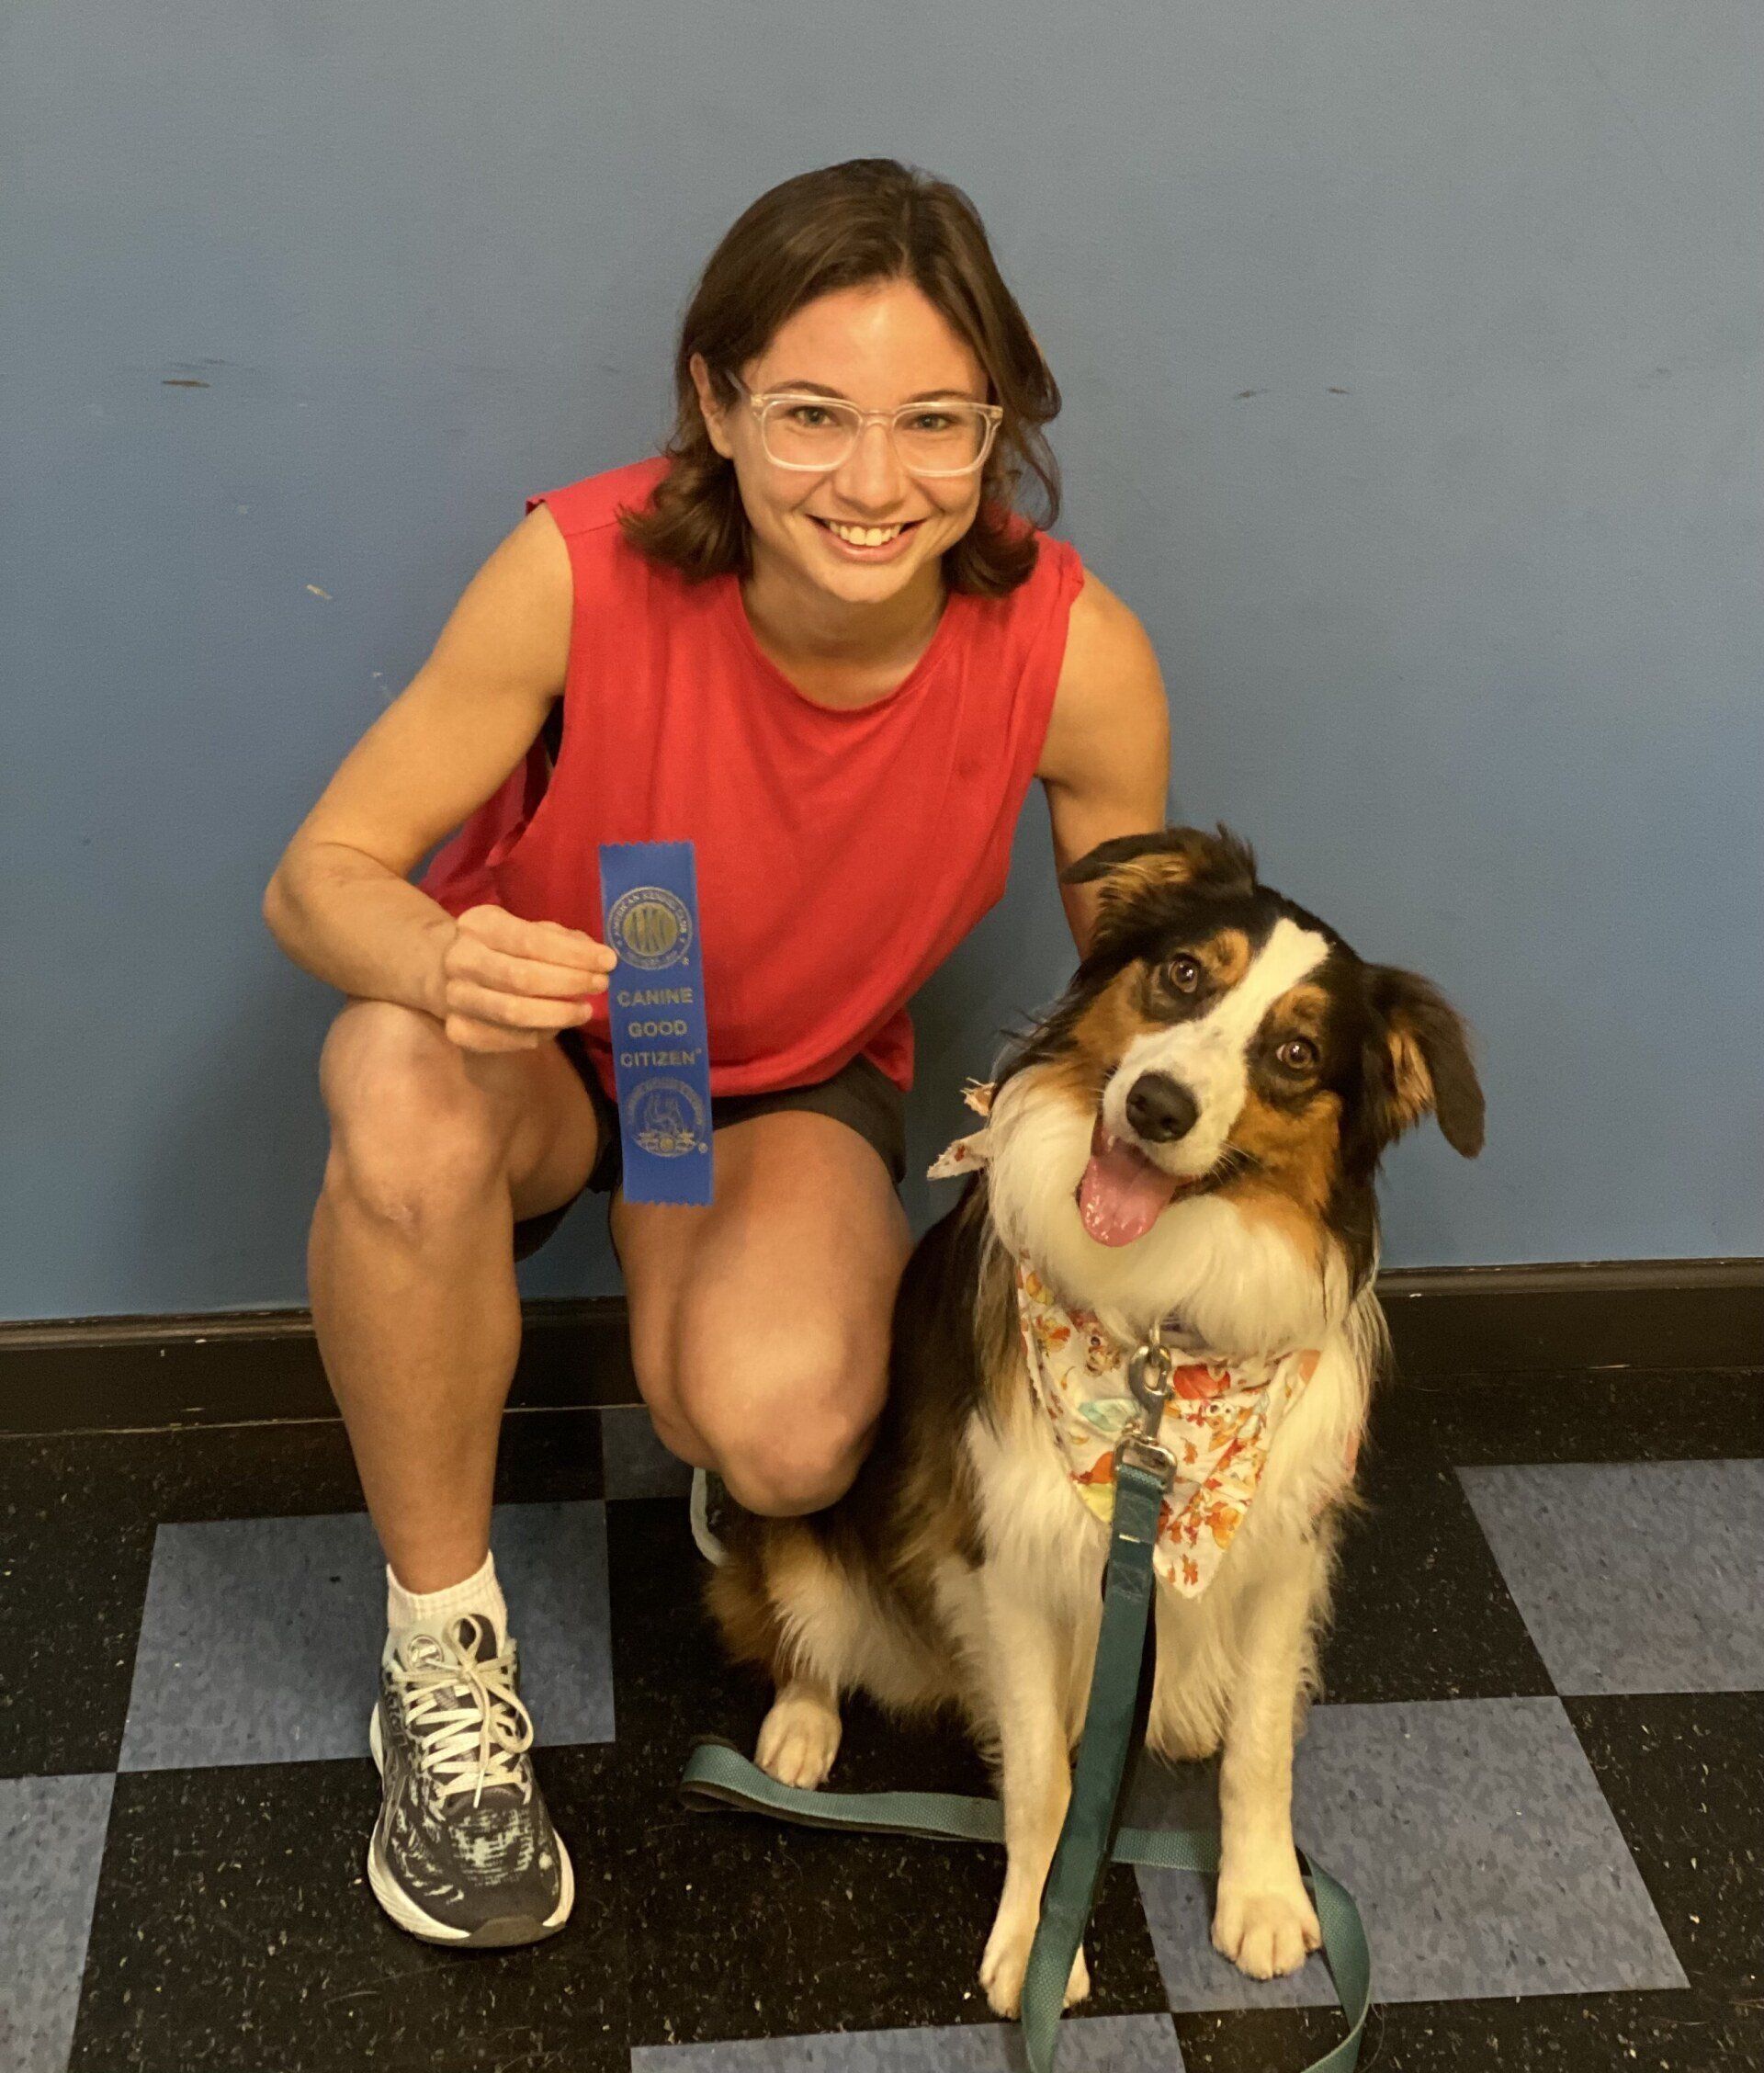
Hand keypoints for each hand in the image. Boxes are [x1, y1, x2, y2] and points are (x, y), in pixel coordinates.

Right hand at [434, 904, 615, 1053]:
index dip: (573, 954)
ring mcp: (456, 998)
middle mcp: (461, 960)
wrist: (445, 972)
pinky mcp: (458, 1031)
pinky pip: (506, 1039)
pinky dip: (537, 1035)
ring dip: (558, 1014)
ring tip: (584, 1010)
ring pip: (514, 1013)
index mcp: (478, 925)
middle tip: (600, 985)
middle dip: (569, 983)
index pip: (530, 940)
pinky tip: (555, 1026)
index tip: (608, 961)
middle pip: (522, 978)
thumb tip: (598, 956)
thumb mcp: (525, 930)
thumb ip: (560, 939)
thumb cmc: (501, 948)